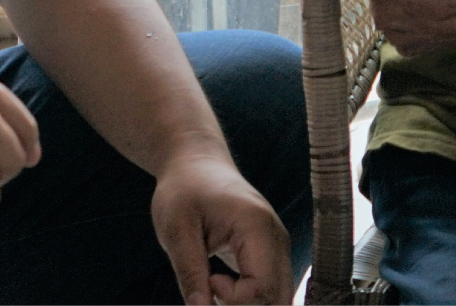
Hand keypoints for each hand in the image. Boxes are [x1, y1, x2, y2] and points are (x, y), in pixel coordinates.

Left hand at [149, 147, 292, 304]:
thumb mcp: (176, 229)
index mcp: (257, 226)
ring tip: (217, 285)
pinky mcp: (271, 254)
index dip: (233, 298)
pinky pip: (272, 289)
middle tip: (212, 287)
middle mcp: (277, 238)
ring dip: (250, 303)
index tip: (208, 280)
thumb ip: (190, 273)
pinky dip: (251, 298)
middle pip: (278, 297)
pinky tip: (225, 286)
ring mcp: (278, 246)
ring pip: (279, 297)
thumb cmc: (184, 189)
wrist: (195, 163)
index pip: (262, 287)